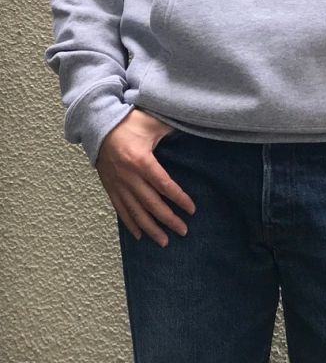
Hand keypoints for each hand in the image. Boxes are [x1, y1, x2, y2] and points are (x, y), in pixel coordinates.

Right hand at [95, 108, 196, 246]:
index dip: (179, 199)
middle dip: (169, 220)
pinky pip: (121, 209)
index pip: (164, 186)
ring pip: (136, 212)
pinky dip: (131, 224)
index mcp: (141, 161)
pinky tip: (140, 235)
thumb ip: (170, 130)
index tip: (191, 210)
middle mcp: (129, 176)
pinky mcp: (110, 187)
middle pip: (152, 204)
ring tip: (164, 241)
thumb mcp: (152, 122)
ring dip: (151, 228)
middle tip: (183, 231)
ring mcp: (118, 184)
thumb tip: (191, 128)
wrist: (97, 124)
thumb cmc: (128, 121)